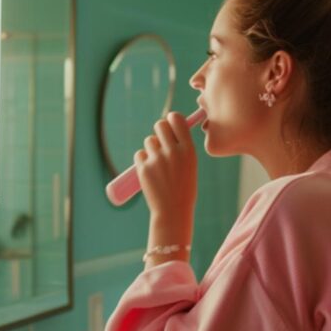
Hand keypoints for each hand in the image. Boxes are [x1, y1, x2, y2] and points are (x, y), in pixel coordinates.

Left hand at [135, 113, 197, 255]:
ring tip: (158, 164)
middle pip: (159, 125)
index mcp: (188, 150)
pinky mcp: (143, 168)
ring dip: (151, 148)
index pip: (176, 120)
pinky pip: (139, 154)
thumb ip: (182, 147)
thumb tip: (173, 125)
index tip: (170, 124)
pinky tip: (150, 172)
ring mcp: (157, 160)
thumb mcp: (190, 165)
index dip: (172, 119)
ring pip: (149, 141)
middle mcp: (173, 152)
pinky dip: (143, 160)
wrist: (173, 211)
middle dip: (159, 131)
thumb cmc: (184, 188)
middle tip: (161, 142)